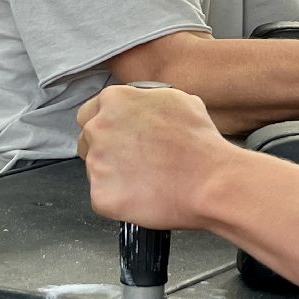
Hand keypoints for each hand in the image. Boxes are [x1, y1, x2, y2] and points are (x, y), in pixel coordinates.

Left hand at [76, 85, 229, 228]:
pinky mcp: (100, 195)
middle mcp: (98, 128)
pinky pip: (103, 197)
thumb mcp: (179, 100)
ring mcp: (96, 163)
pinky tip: (145, 194)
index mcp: (115, 100)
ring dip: (114, 174)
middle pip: (86, 140)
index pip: (90, 111)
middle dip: (104, 148)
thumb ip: (147, 100)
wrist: (211, 181)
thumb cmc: (200, 143)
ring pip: (94, 169)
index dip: (108, 124)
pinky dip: (120, 199)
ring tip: (147, 179)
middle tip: (134, 159)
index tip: (120, 135)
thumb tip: (142, 108)